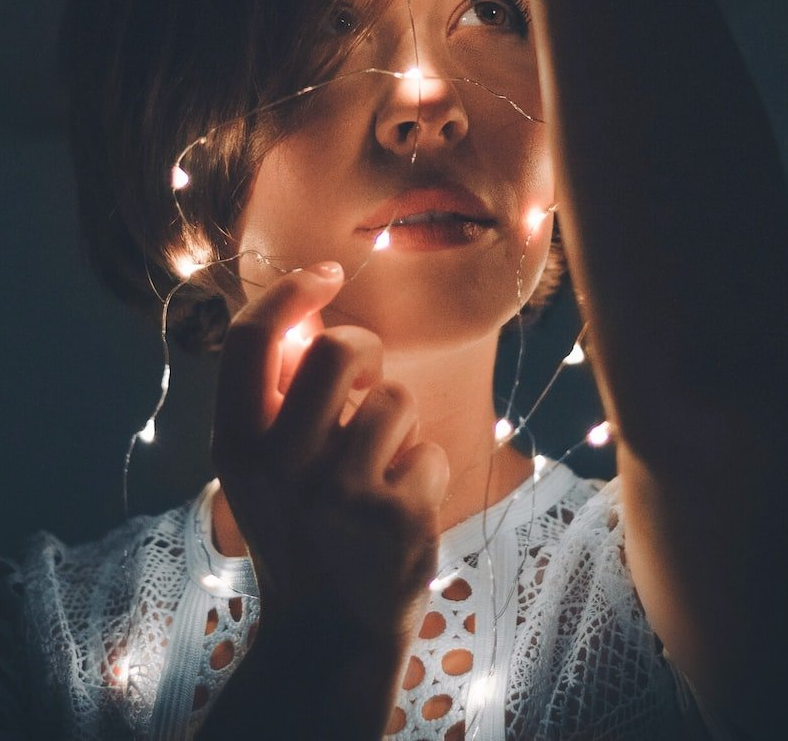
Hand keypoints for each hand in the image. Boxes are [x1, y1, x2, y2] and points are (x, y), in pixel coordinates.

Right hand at [211, 262, 448, 643]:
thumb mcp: (260, 467)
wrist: (328, 634)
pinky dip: (423, 471)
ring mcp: (342, 492)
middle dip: (366, 351)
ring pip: (397, 398)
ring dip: (398, 425)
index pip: (252, 338)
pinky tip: (399, 510)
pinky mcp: (398, 516)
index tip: (324, 274)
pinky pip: (431, 449)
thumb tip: (307, 315)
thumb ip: (275, 395)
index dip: (291, 292)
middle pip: (341, 348)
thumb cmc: (298, 526)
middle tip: (365, 381)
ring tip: (379, 466)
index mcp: (237, 444)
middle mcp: (282, 464)